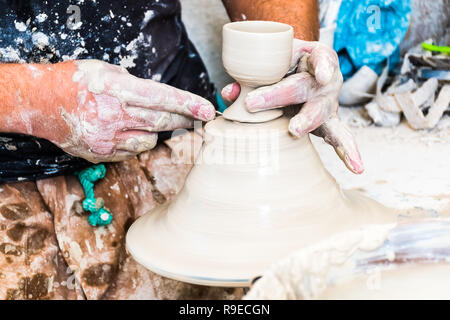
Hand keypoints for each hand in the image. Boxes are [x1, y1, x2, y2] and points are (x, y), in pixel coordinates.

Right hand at [35, 60, 214, 162]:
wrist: (40, 103)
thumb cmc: (75, 82)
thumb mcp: (106, 71)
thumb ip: (134, 85)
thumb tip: (162, 99)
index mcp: (117, 90)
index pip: (162, 98)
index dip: (188, 104)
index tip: (208, 110)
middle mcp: (114, 115)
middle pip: (162, 122)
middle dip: (184, 120)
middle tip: (199, 118)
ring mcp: (107, 138)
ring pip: (148, 141)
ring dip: (153, 132)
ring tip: (138, 120)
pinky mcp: (101, 154)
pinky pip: (131, 152)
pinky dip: (135, 142)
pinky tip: (123, 132)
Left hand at [221, 39, 362, 173]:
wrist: (298, 70)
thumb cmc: (285, 65)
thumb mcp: (271, 62)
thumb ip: (250, 76)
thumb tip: (229, 94)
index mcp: (316, 58)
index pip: (321, 58)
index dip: (322, 66)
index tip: (320, 76)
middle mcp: (326, 81)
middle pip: (306, 88)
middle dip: (280, 95)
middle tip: (254, 103)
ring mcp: (327, 104)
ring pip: (322, 113)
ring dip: (307, 121)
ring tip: (294, 130)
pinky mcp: (327, 123)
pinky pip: (340, 137)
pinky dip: (348, 152)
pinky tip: (357, 167)